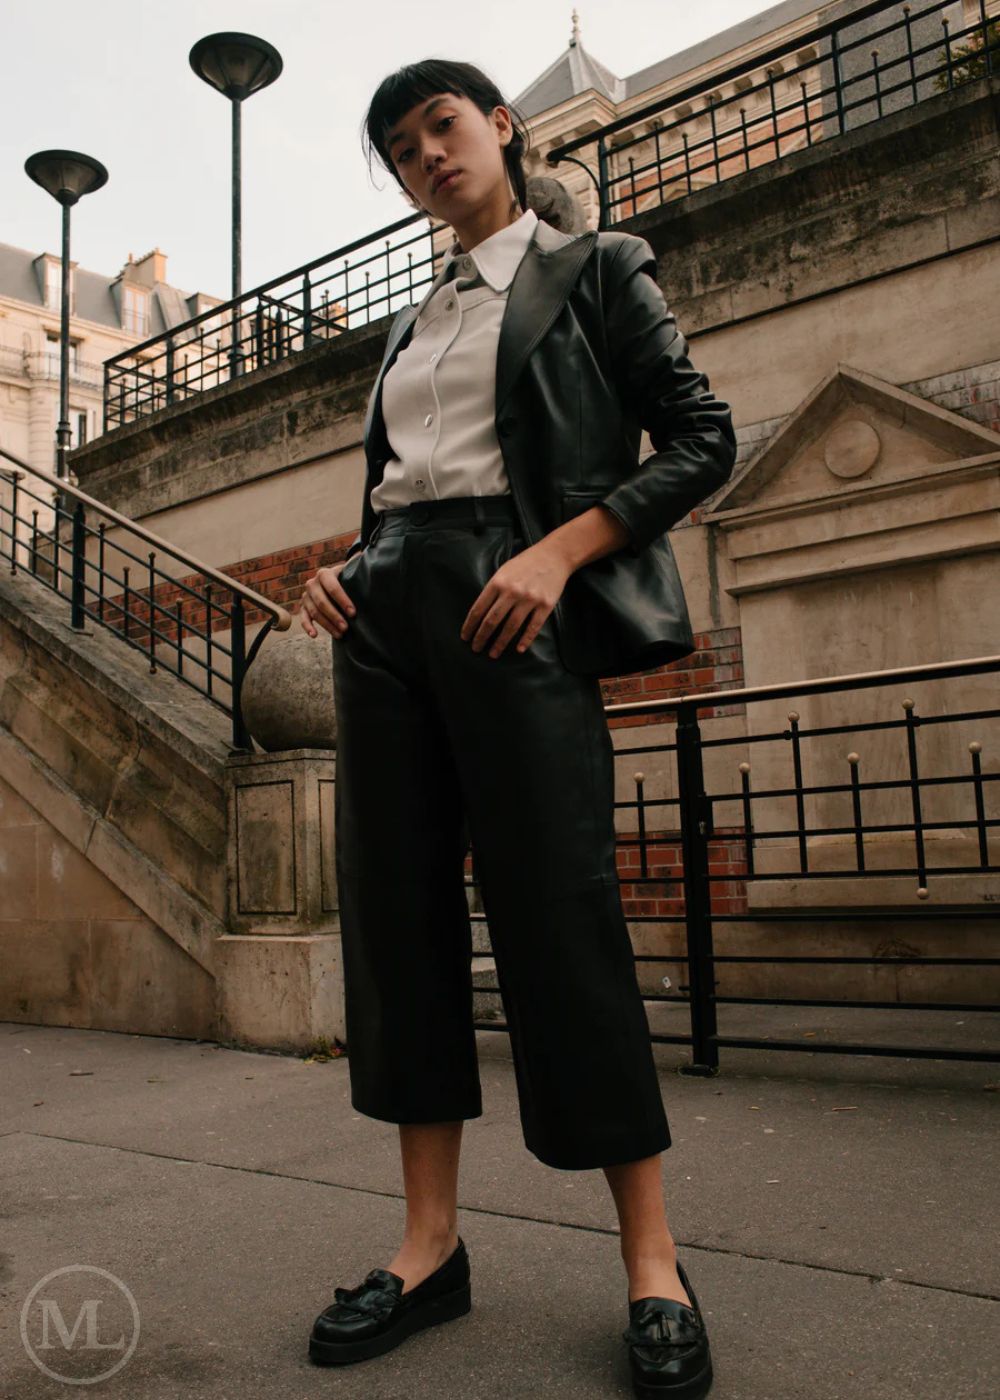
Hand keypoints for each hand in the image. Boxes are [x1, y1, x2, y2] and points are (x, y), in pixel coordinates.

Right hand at [299, 558, 357, 639]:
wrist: (333, 581)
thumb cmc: (346, 578)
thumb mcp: (350, 571)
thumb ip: (358, 566)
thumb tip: (370, 558)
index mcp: (324, 574)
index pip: (332, 587)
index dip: (343, 600)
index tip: (353, 613)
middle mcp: (312, 583)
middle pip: (321, 602)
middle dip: (334, 616)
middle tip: (346, 628)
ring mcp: (306, 596)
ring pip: (314, 612)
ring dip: (326, 624)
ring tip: (340, 634)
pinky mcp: (303, 607)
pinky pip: (303, 618)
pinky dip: (307, 627)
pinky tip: (315, 635)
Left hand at [460, 539, 571, 658]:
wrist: (554, 555)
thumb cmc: (526, 563)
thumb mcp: (504, 570)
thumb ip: (493, 589)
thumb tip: (481, 612)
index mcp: (498, 582)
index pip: (479, 609)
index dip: (470, 625)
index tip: (465, 637)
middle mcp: (512, 591)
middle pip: (492, 620)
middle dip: (481, 637)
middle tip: (476, 649)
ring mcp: (530, 599)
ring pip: (511, 627)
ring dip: (500, 643)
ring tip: (493, 653)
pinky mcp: (545, 605)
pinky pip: (533, 627)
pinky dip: (525, 640)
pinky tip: (519, 649)